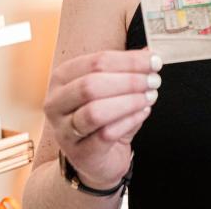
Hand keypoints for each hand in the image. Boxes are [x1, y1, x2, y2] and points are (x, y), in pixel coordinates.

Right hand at [42, 49, 161, 188]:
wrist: (96, 158)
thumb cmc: (102, 119)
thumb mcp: (112, 89)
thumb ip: (127, 70)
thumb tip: (148, 52)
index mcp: (62, 78)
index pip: (96, 61)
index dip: (129, 60)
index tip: (154, 61)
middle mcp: (56, 102)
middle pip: (92, 84)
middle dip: (129, 81)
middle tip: (153, 81)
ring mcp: (64, 130)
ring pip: (96, 110)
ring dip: (129, 101)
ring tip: (149, 97)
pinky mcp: (79, 152)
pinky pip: (105, 134)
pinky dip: (129, 121)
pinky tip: (143, 113)